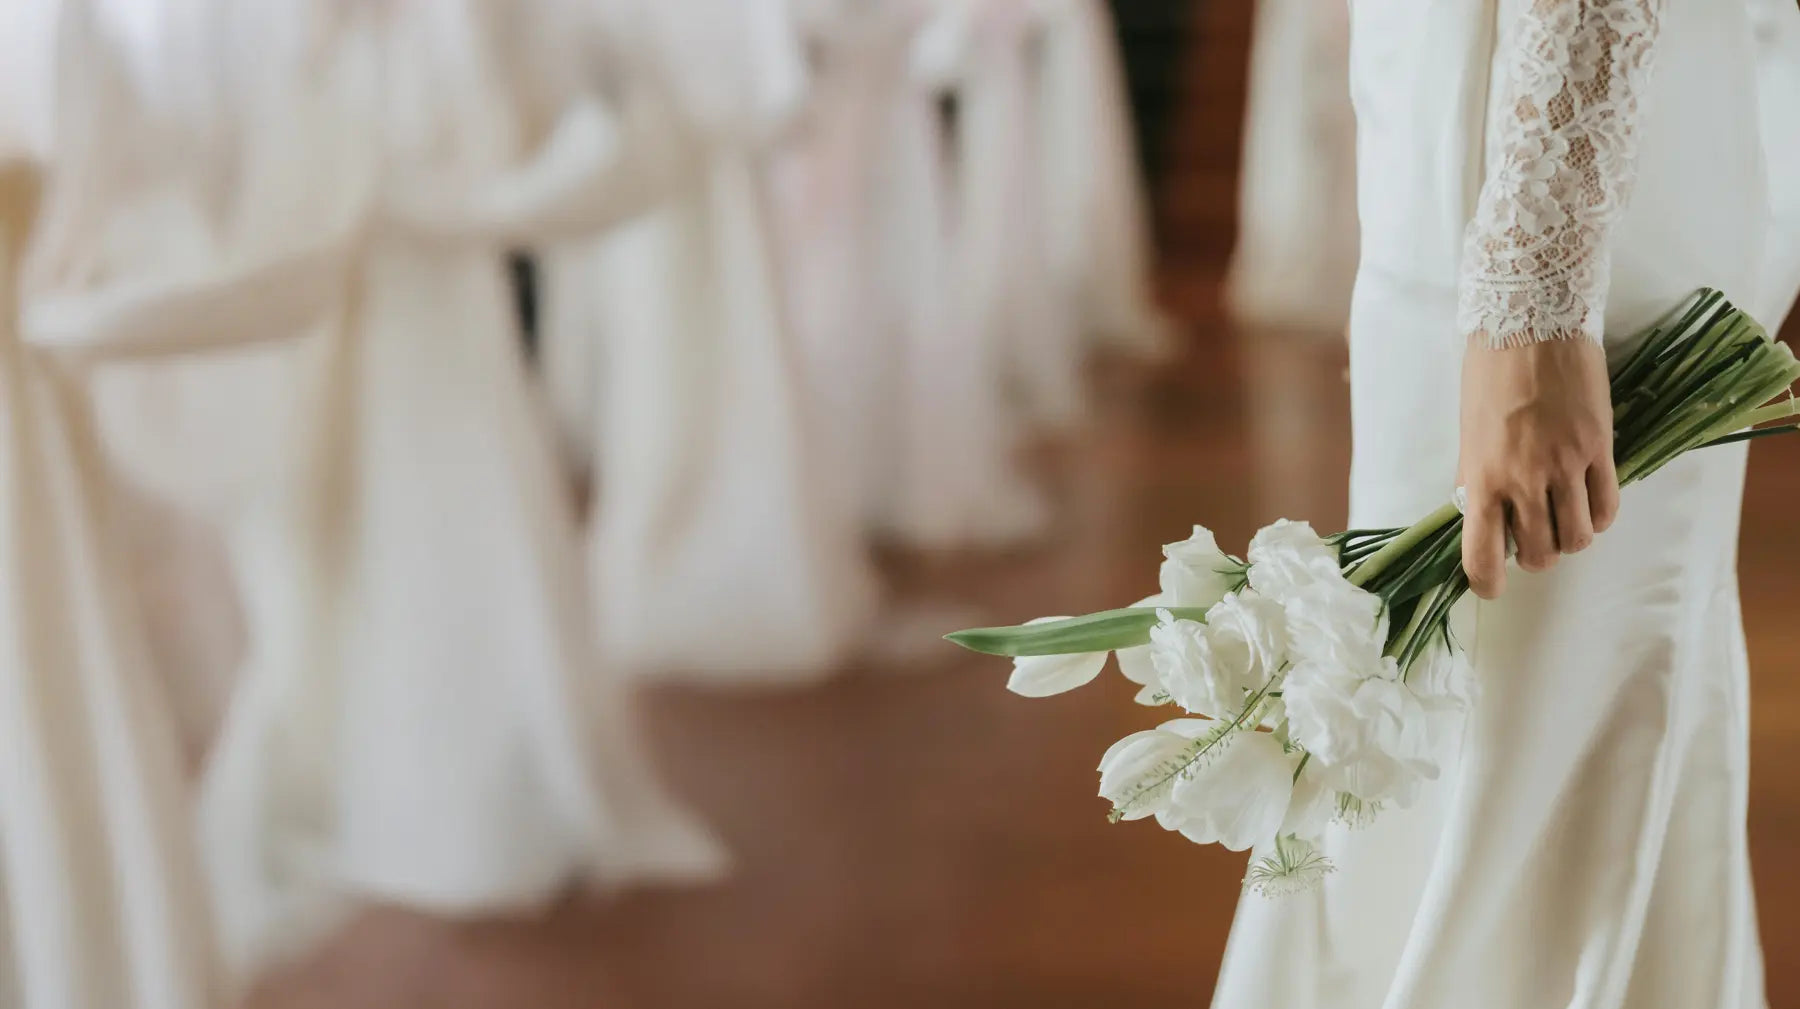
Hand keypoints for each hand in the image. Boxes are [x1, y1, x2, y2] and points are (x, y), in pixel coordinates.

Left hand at [1458, 338, 1619, 598]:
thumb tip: (1481, 513)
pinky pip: (1608, 507)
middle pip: (1540, 555)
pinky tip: (1589, 503)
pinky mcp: (1600, 448)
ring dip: (1571, 538)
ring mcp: (1565, 466)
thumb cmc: (1489, 374)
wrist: (1531, 323)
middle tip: (1533, 536)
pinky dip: (1599, 517)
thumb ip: (1478, 478)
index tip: (1491, 587)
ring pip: (1578, 538)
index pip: (1481, 556)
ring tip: (1563, 518)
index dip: (1486, 583)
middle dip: (1537, 556)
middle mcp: (1523, 479)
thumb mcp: (1469, 433)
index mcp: (1481, 478)